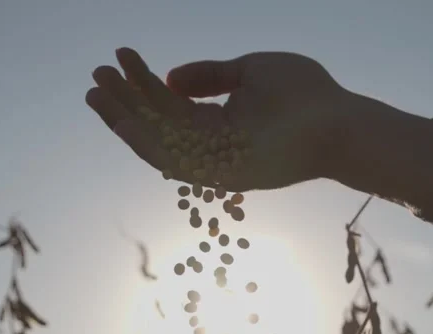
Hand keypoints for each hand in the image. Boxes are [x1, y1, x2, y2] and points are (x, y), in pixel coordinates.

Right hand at [86, 48, 348, 191]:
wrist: (339, 122)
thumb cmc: (305, 95)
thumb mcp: (249, 71)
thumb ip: (211, 75)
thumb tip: (169, 78)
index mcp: (220, 125)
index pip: (172, 109)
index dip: (142, 87)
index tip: (119, 60)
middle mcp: (213, 148)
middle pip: (158, 127)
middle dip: (125, 104)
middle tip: (94, 79)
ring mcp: (215, 163)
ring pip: (159, 142)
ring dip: (125, 118)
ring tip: (96, 90)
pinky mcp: (220, 174)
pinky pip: (174, 156)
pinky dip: (146, 136)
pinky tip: (122, 115)